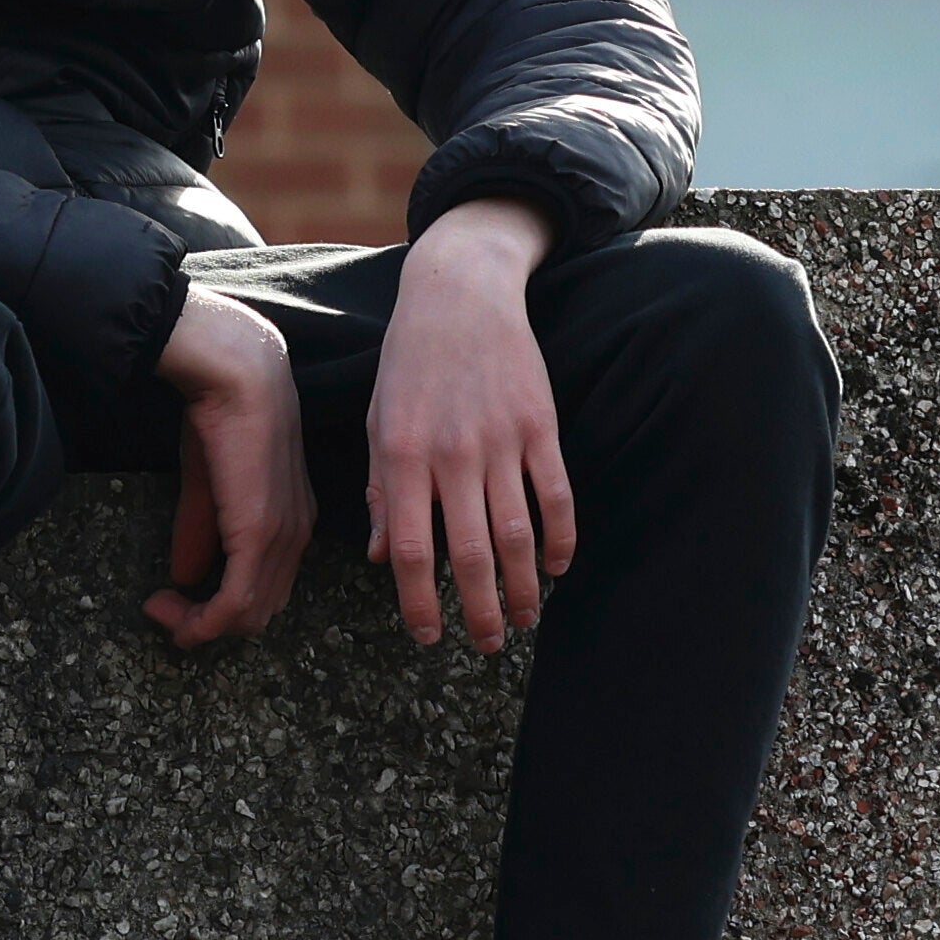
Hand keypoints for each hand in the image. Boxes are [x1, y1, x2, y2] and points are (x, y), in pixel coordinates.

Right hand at [136, 290, 307, 646]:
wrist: (238, 376)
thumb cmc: (224, 415)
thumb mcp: (207, 483)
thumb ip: (200, 531)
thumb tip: (184, 577)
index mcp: (290, 523)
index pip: (264, 590)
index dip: (219, 606)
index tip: (171, 598)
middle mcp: (295, 537)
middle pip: (258, 612)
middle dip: (206, 622)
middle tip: (161, 609)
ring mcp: (281, 539)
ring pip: (247, 615)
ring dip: (198, 623)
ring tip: (158, 607)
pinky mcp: (259, 536)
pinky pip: (236, 603)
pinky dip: (202, 620)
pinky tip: (166, 607)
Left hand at [366, 201, 576, 651]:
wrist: (459, 294)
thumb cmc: (409, 362)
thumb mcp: (379, 421)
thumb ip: (382, 490)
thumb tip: (383, 557)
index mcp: (402, 456)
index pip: (412, 551)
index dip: (420, 602)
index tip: (428, 637)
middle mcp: (451, 454)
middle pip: (470, 555)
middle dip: (480, 611)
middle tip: (486, 645)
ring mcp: (500, 440)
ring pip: (517, 534)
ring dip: (523, 586)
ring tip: (524, 620)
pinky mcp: (539, 425)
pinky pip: (555, 494)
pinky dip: (560, 537)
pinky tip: (557, 566)